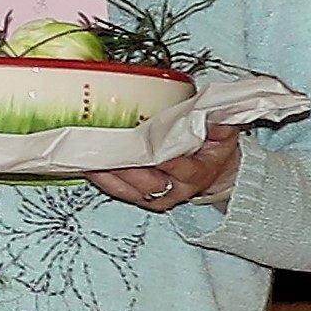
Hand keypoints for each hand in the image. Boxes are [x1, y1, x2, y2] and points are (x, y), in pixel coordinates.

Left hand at [90, 129, 239, 214]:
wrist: (213, 171)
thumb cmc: (214, 149)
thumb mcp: (223, 132)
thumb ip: (219, 122)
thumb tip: (214, 114)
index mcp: (197, 173)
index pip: (178, 167)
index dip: (160, 157)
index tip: (144, 142)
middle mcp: (174, 189)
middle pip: (147, 181)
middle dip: (127, 165)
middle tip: (108, 147)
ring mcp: (155, 196)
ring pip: (127, 188)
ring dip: (107, 172)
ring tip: (90, 154)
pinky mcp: (138, 196)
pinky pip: (116, 189)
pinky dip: (100, 177)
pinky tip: (87, 164)